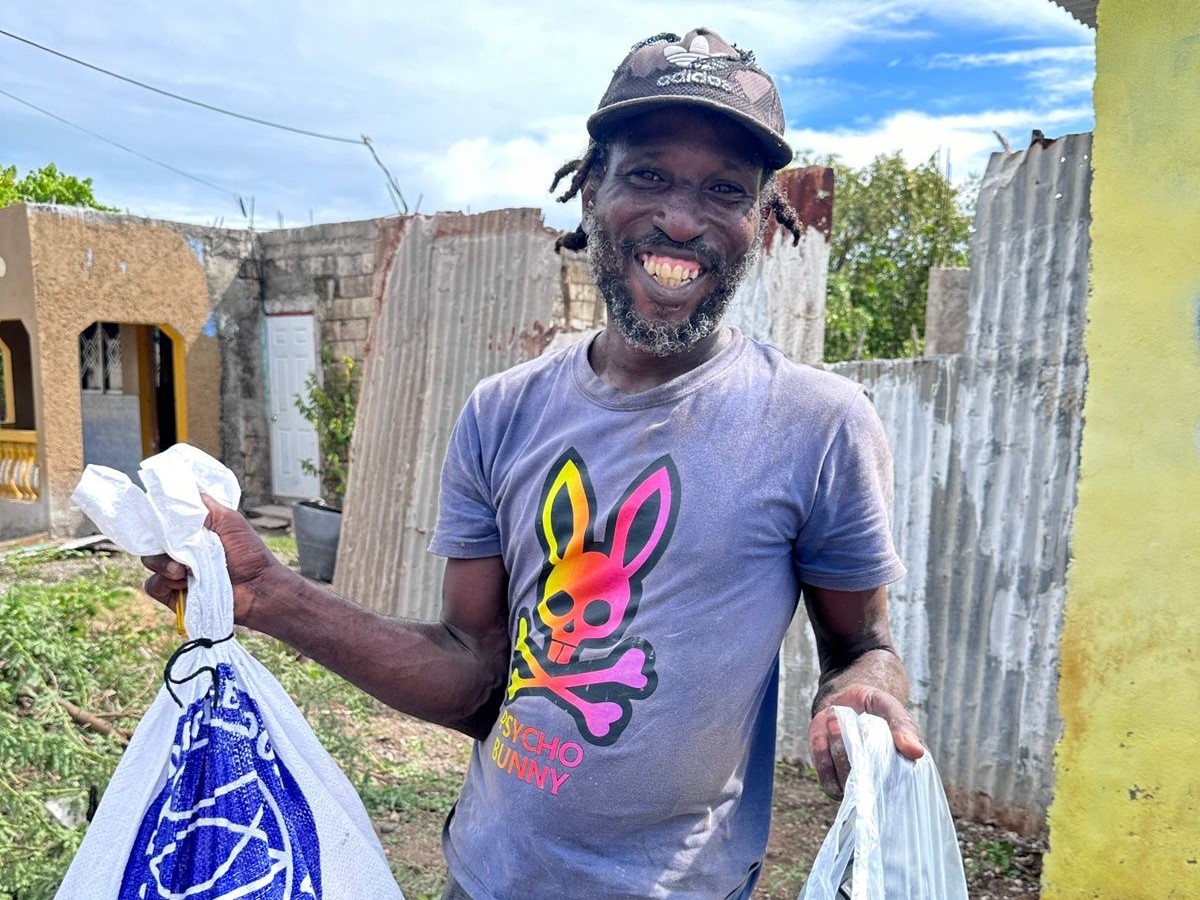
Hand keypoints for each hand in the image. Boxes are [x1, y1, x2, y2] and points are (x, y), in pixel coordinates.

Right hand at [142, 495, 285, 626]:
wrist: (257, 588)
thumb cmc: (249, 553)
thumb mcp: (229, 521)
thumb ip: (205, 506)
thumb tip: (185, 487)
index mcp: (194, 533)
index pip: (165, 523)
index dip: (160, 520)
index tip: (162, 520)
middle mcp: (183, 551)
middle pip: (153, 541)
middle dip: (161, 544)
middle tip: (180, 550)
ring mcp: (177, 573)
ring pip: (150, 562)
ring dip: (164, 565)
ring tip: (184, 570)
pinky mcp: (174, 594)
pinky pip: (153, 585)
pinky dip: (163, 583)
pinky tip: (183, 583)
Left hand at [808, 684, 923, 799]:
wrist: (847, 701)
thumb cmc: (875, 708)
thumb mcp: (891, 709)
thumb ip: (903, 728)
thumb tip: (917, 752)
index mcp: (902, 770)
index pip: (900, 786)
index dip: (887, 771)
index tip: (872, 742)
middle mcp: (879, 784)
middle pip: (868, 786)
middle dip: (855, 753)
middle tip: (849, 722)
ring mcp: (854, 785)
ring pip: (844, 782)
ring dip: (837, 749)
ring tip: (835, 719)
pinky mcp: (832, 780)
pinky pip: (824, 775)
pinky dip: (821, 752)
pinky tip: (824, 729)